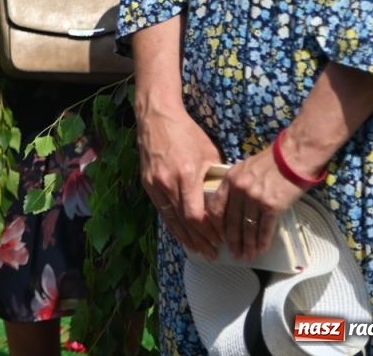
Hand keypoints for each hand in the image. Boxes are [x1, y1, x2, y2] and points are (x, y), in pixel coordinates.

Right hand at [135, 98, 223, 259]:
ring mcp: (154, 184)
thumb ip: (214, 177)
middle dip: (199, 240)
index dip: (208, 231)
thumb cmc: (187, 133)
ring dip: (185, 237)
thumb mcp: (208, 152)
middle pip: (184, 221)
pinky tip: (182, 233)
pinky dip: (173, 224)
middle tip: (212, 253)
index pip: (196, 214)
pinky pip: (161, 210)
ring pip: (170, 219)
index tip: (220, 240)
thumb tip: (224, 197)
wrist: (156, 118)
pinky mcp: (147, 183)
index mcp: (185, 175)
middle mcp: (167, 183)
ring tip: (198, 250)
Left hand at [207, 143, 307, 262]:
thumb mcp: (245, 168)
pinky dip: (262, 242)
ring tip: (247, 257)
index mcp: (230, 179)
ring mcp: (255, 198)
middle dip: (232, 241)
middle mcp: (239, 190)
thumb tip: (233, 206)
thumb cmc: (272, 161)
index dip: (217, 225)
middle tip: (232, 253)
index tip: (219, 236)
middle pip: (231, 222)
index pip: (217, 207)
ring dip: (247, 246)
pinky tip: (261, 250)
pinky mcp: (272, 206)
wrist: (294, 156)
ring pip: (247, 228)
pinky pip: (264, 228)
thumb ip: (236, 185)